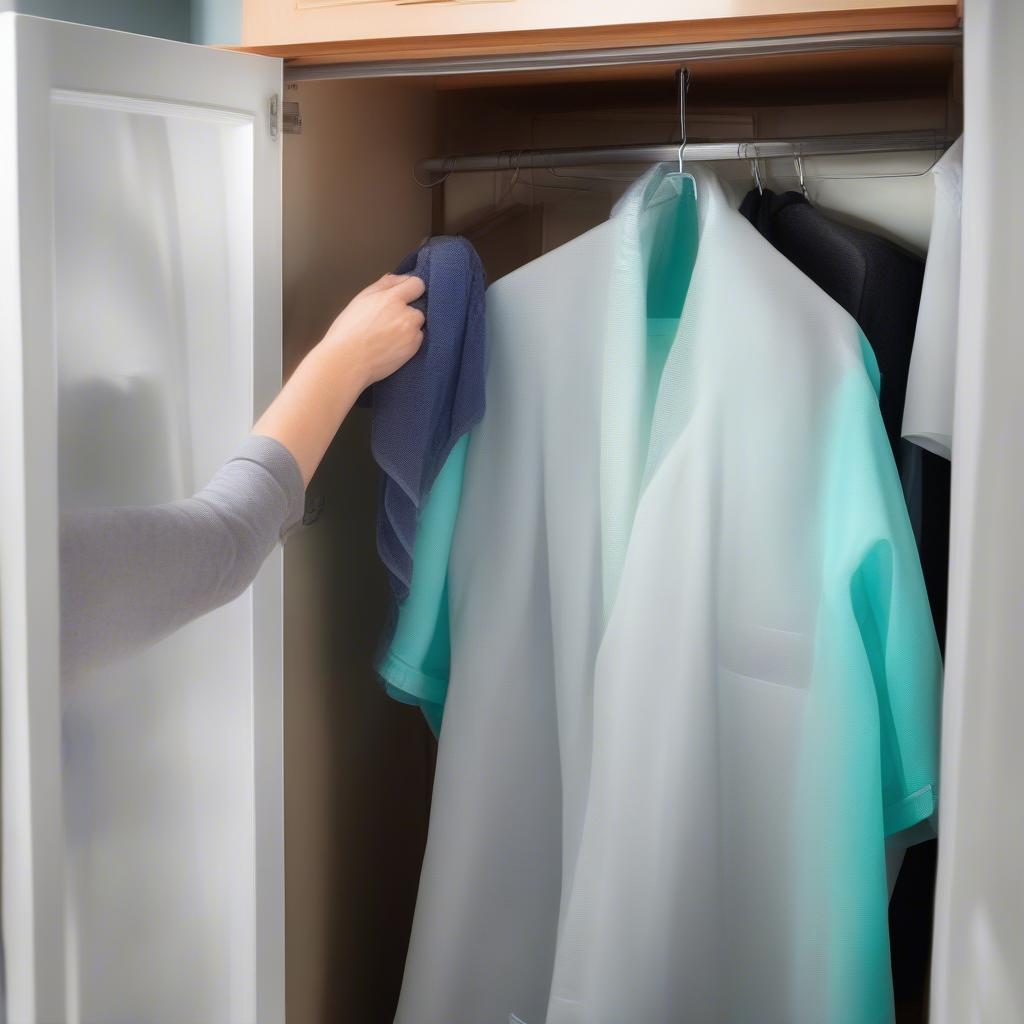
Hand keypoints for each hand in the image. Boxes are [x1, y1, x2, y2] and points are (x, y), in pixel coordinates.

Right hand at [320, 274, 425, 389]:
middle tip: (389, 321)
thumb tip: (398, 278)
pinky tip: (392, 346)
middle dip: (407, 312)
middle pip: (418, 307)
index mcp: (391, 298)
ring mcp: (411, 332)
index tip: (405, 295)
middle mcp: (405, 314)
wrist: (347, 361)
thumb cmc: (347, 331)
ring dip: (409, 327)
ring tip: (389, 336)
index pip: (417, 284)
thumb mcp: (361, 300)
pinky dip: (409, 341)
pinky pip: (418, 339)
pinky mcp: (414, 348)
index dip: (411, 289)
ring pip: (418, 324)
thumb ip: (382, 286)